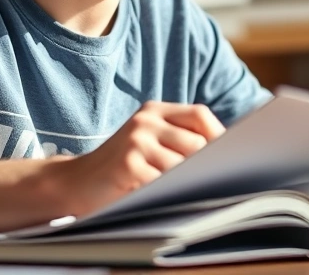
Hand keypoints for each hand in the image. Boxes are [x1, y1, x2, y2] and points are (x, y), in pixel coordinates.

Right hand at [54, 102, 224, 216]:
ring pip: (184, 166)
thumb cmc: (121, 166)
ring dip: (191, 183)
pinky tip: (169, 198)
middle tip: (219, 180)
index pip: (200, 115)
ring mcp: (136, 141)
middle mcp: (144, 121)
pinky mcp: (129, 165)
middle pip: (197, 142)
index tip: (232, 155)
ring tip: (193, 192)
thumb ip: (178, 140)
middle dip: (210, 164)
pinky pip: (165, 183)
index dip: (220, 135)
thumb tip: (227, 154)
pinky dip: (171, 193)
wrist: (75, 182)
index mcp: (153, 110)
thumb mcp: (147, 142)